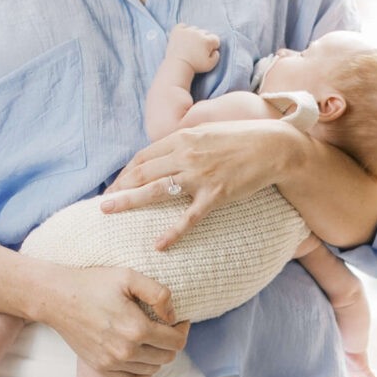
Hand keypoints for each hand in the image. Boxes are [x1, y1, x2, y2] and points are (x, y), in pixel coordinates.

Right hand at [34, 265, 187, 376]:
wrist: (58, 298)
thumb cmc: (93, 283)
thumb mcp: (129, 277)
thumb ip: (159, 294)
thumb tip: (173, 316)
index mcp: (137, 329)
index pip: (176, 342)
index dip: (183, 330)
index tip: (179, 320)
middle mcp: (126, 351)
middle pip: (167, 357)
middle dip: (172, 342)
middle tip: (166, 327)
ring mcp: (112, 362)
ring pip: (152, 369)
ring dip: (158, 355)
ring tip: (151, 338)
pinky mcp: (101, 368)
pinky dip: (142, 372)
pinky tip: (140, 356)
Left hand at [100, 120, 301, 249]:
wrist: (274, 148)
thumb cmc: (242, 139)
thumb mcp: (207, 131)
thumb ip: (184, 141)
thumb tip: (165, 154)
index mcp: (183, 137)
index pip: (143, 156)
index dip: (125, 172)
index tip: (114, 185)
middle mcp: (186, 154)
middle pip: (142, 172)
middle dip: (118, 187)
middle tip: (102, 203)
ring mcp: (200, 175)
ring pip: (156, 190)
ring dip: (129, 201)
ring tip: (108, 211)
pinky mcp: (216, 195)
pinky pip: (189, 217)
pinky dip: (173, 232)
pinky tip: (159, 244)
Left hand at [166, 25, 221, 74]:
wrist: (177, 66)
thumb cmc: (194, 67)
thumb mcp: (210, 65)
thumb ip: (216, 56)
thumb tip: (215, 50)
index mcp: (207, 41)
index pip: (215, 39)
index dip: (213, 46)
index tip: (208, 52)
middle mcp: (198, 33)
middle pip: (205, 33)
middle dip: (204, 40)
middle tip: (198, 50)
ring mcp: (187, 31)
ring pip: (195, 29)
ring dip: (194, 35)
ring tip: (190, 45)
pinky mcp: (177, 31)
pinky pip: (182, 25)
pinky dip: (184, 30)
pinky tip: (184, 37)